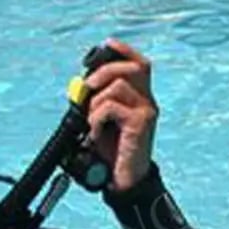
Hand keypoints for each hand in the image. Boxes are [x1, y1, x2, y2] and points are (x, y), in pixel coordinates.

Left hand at [83, 38, 159, 192]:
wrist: (123, 181)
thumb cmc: (111, 151)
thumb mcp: (101, 120)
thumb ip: (97, 100)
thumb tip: (81, 86)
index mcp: (140, 97)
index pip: (139, 63)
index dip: (123, 50)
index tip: (105, 46)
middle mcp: (148, 101)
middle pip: (131, 67)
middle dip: (103, 72)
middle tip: (87, 89)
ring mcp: (147, 112)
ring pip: (117, 85)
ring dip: (95, 102)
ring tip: (92, 122)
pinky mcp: (142, 123)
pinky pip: (111, 106)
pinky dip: (96, 117)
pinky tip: (95, 133)